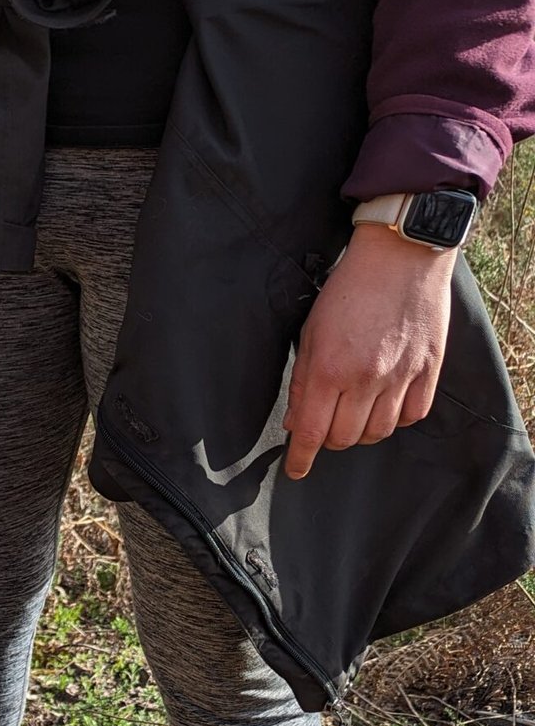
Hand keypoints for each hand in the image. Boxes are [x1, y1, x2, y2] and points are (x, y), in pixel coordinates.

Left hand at [283, 223, 455, 479]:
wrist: (400, 255)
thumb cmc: (348, 290)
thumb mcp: (311, 333)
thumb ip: (304, 382)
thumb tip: (296, 423)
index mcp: (330, 369)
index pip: (312, 432)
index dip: (301, 458)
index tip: (296, 471)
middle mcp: (367, 378)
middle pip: (346, 439)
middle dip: (330, 440)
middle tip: (327, 425)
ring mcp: (402, 375)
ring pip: (380, 431)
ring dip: (362, 430)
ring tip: (356, 411)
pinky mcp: (429, 368)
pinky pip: (414, 414)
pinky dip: (397, 418)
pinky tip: (387, 403)